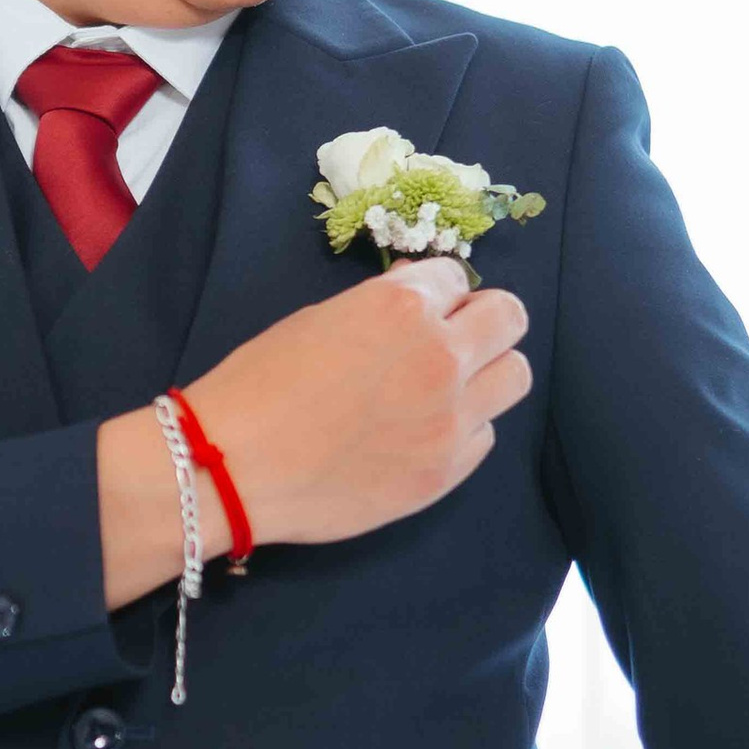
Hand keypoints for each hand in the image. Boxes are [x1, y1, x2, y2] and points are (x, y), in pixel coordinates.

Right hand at [186, 253, 531, 548]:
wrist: (233, 467)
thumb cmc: (258, 385)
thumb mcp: (318, 319)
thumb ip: (380, 307)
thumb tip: (415, 296)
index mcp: (402, 307)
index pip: (456, 278)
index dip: (436, 293)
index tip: (419, 310)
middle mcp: (440, 356)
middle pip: (509, 319)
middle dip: (482, 321)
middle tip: (452, 340)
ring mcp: (450, 418)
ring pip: (515, 376)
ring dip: (487, 373)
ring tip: (449, 388)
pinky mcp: (446, 471)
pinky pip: (485, 435)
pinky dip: (464, 428)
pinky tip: (422, 434)